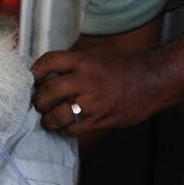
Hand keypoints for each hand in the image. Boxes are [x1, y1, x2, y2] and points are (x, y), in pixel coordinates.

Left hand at [31, 47, 155, 136]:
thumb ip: (75, 62)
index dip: (36, 71)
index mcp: (84, 61)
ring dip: (47, 119)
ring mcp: (93, 102)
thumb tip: (49, 71)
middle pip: (49, 91)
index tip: (32, 78)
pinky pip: (73, 129)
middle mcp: (86, 81)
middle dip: (39, 100)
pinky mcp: (100, 120)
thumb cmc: (124, 67)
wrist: (151, 82)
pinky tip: (63, 126)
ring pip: (58, 115)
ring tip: (47, 118)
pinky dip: (63, 129)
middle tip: (38, 103)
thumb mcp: (98, 54)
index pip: (50, 62)